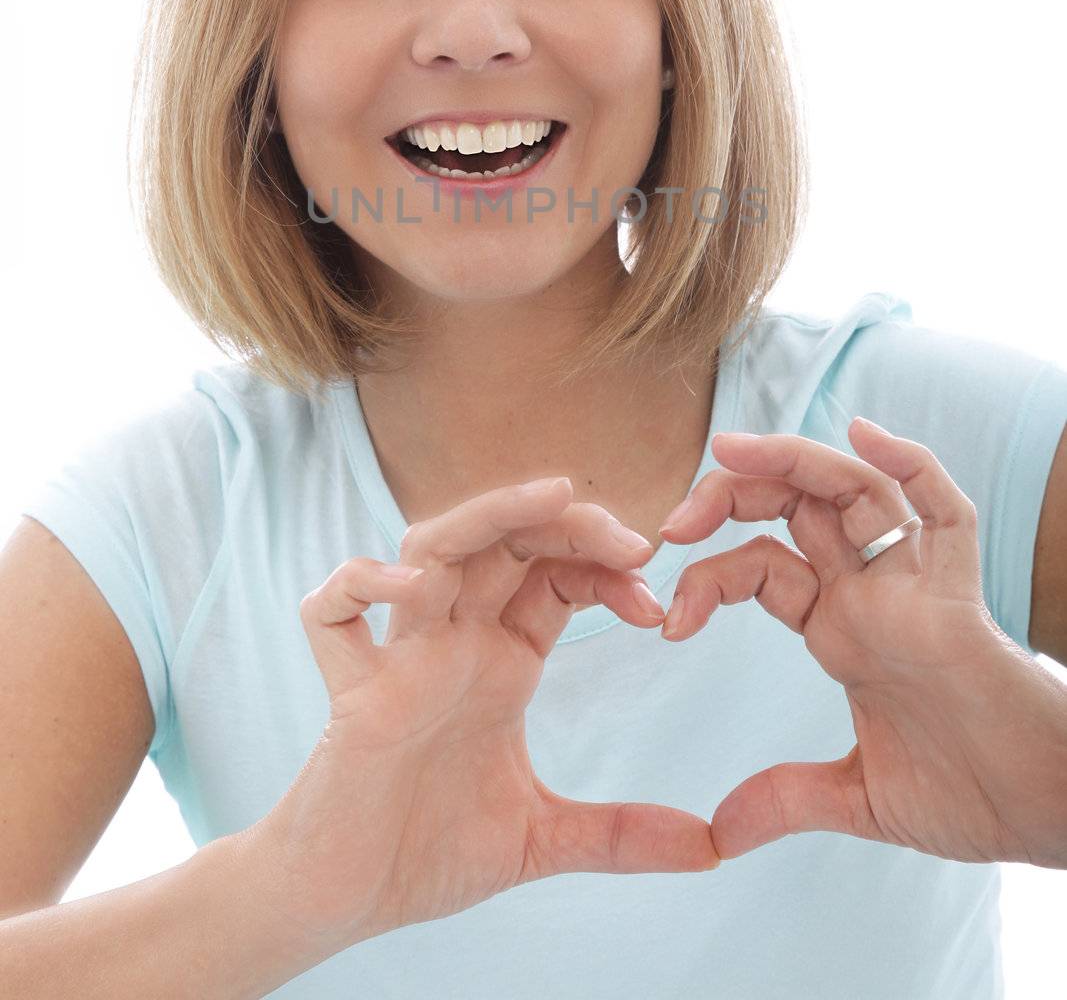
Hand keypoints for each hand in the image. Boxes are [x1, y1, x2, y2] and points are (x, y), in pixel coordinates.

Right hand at [262, 476, 718, 958]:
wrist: (346, 902)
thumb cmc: (428, 854)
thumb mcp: (543, 840)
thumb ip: (623, 835)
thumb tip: (714, 849)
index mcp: (497, 663)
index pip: (555, 577)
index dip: (607, 570)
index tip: (658, 607)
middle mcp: (451, 644)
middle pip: (503, 542)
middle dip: (566, 524)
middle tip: (631, 539)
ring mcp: (397, 661)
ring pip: (429, 548)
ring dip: (485, 515)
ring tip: (548, 497)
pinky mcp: (347, 694)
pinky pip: (332, 613)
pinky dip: (360, 584)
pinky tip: (410, 589)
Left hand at [657, 419, 1066, 866]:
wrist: (1042, 815)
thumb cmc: (970, 795)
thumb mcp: (858, 797)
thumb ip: (787, 799)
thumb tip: (717, 835)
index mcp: (842, 629)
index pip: (761, 568)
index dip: (707, 576)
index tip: (666, 620)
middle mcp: (871, 593)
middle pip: (795, 508)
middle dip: (732, 495)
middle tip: (675, 520)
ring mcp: (914, 585)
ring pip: (852, 490)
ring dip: (790, 460)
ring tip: (732, 448)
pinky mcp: (960, 592)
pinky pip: (943, 511)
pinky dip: (910, 465)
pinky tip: (867, 435)